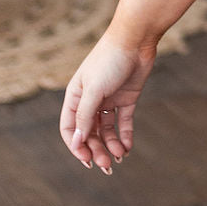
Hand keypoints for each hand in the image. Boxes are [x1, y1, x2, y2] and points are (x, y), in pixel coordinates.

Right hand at [59, 30, 156, 173]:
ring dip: (110, 145)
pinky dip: (125, 136)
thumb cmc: (110, 60)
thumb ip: (85, 115)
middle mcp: (90, 100)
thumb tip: (77, 142)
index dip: (76, 146)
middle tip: (106, 166)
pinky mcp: (127, 98)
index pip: (70, 128)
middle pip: (90, 132)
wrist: (135, 39)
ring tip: (119, 157)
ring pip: (106, 130)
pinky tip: (127, 148)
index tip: (86, 160)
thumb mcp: (94, 89)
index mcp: (75, 96)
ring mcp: (109, 100)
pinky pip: (123, 122)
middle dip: (96, 149)